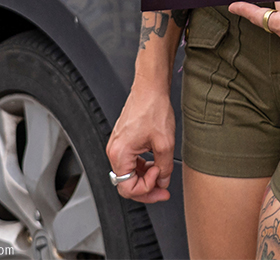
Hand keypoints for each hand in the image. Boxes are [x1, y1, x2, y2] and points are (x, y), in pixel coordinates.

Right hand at [105, 82, 175, 202]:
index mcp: (119, 153)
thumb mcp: (165, 143)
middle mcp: (114, 150)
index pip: (127, 188)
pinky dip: (143, 167)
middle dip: (147, 188)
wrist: (150, 89)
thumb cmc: (153, 108)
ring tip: (162, 173)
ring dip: (146, 178)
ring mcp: (118, 146)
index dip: (146, 188)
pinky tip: (155, 164)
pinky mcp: (124, 141)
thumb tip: (163, 181)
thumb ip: (165, 167)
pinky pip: (131, 162)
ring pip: (129, 174)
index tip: (161, 179)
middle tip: (163, 190)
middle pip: (126, 183)